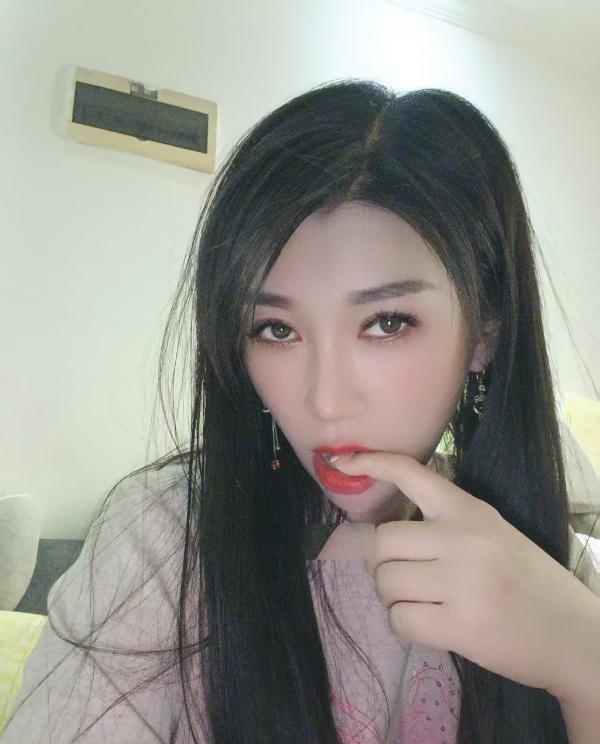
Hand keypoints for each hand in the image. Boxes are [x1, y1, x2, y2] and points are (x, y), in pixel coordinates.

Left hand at [331, 450, 598, 699]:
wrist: (574, 634)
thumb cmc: (526, 581)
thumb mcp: (491, 534)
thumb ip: (444, 527)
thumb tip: (380, 538)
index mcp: (470, 511)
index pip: (412, 473)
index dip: (371, 463)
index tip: (341, 461)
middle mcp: (463, 538)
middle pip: (382, 541)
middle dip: (385, 564)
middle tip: (408, 579)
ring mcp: (462, 581)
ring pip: (385, 581)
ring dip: (394, 598)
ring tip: (425, 604)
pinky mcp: (460, 625)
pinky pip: (399, 620)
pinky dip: (406, 626)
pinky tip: (432, 626)